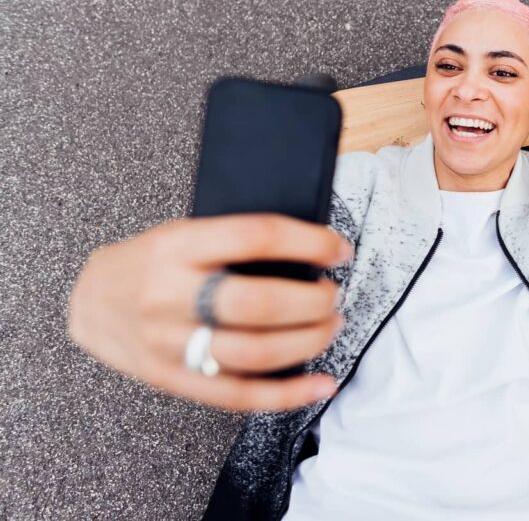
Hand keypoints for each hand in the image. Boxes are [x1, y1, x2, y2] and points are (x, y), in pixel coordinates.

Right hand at [67, 213, 353, 412]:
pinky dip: (289, 394)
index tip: (339, 249)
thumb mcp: (185, 232)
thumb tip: (312, 253)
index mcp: (178, 246)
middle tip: (333, 296)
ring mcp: (169, 342)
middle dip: (312, 301)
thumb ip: (236, 242)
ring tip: (330, 327)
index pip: (255, 237)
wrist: (89, 299)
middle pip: (257, 302)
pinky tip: (322, 385)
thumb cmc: (152, 261)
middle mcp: (170, 294)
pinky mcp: (172, 379)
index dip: (308, 242)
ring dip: (308, 342)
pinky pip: (238, 395)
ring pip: (254, 352)